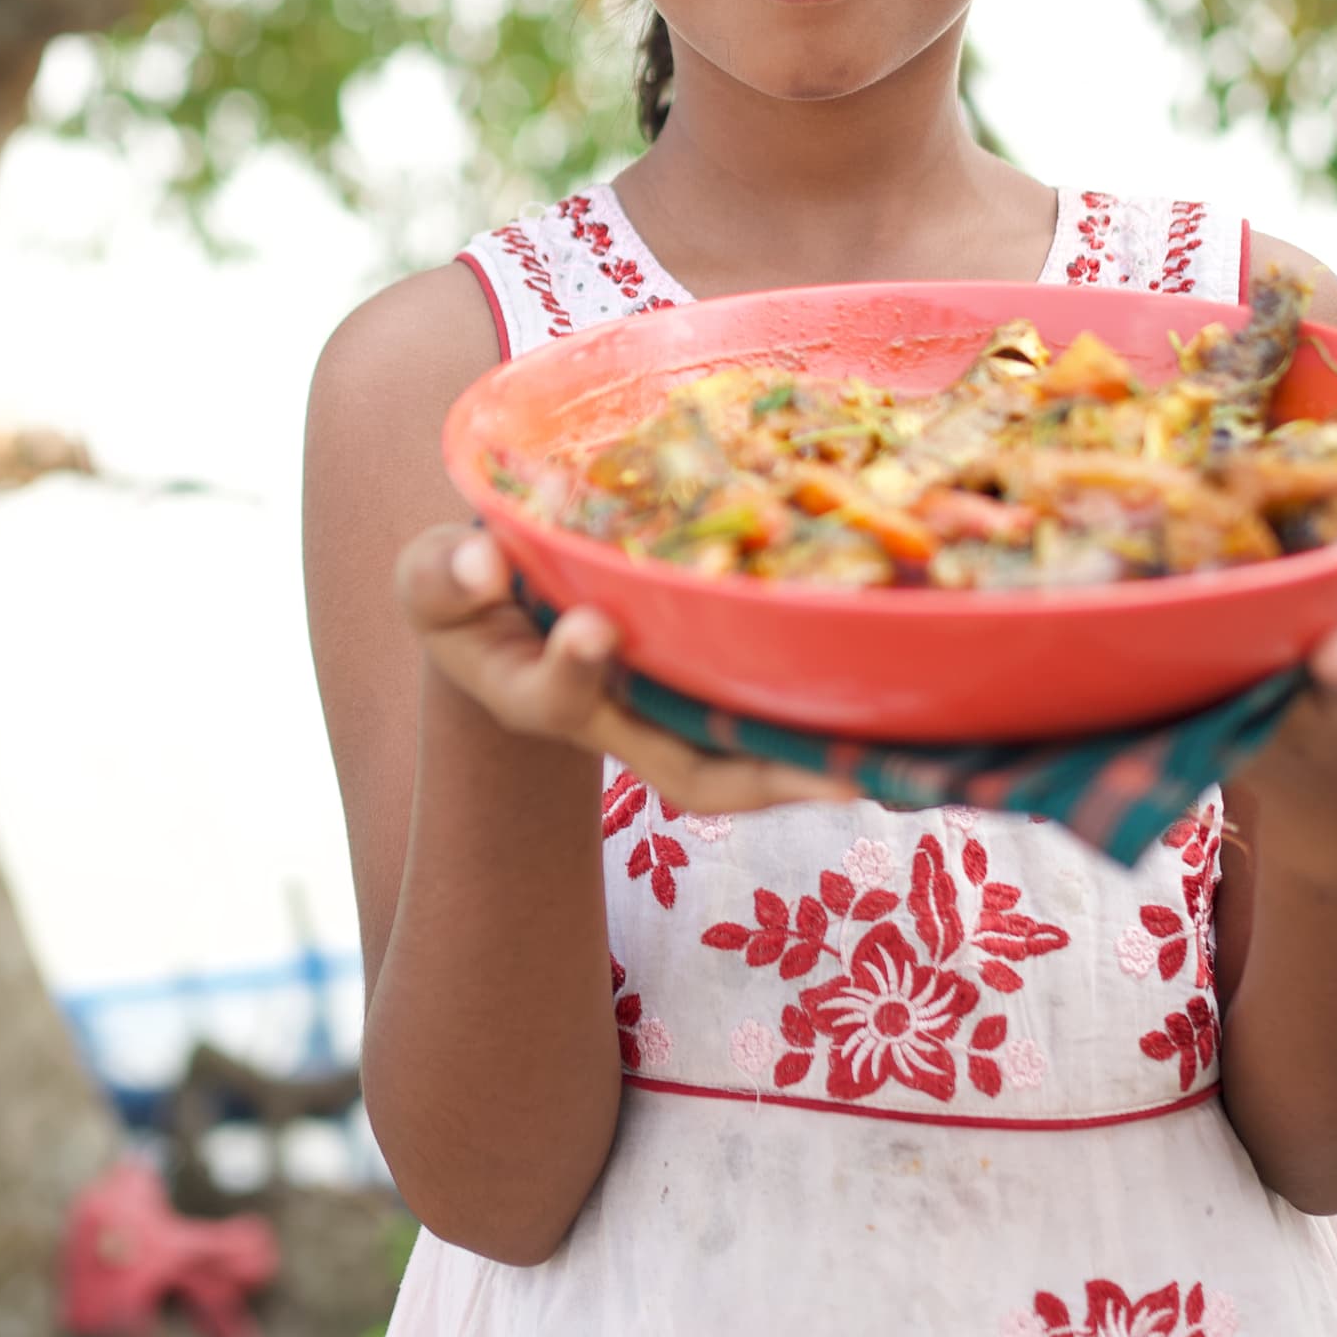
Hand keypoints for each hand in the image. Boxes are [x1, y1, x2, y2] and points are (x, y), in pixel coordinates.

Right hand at [394, 523, 857, 815]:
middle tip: (828, 776)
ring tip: (895, 768)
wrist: (494, 613)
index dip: (575, 671)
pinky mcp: (707, 687)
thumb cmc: (458, 594)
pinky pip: (772, 716)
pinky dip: (830, 725)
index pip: (558, 698)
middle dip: (758, 776)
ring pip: (748, 760)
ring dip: (816, 767)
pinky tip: (906, 713)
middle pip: (691, 772)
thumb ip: (441, 576)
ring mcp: (667, 711)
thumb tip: (478, 560)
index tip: (593, 628)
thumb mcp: (430, 580)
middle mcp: (617, 720)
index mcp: (539, 695)